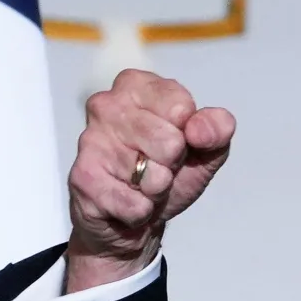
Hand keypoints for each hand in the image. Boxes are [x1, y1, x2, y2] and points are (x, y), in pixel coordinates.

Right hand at [65, 69, 235, 292]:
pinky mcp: (82, 177)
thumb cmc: (170, 170)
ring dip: (157, 189)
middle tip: (159, 166)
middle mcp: (107, 104)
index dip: (190, 135)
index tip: (180, 140)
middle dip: (173, 164)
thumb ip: (217, 128)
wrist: (139, 215)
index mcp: (138, 85)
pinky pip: (133, 203)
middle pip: (169, 142)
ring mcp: (91, 140)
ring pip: (152, 176)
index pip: (181, 108)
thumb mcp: (207, 147)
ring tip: (142, 183)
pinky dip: (141, 210)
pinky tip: (127, 200)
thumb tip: (199, 130)